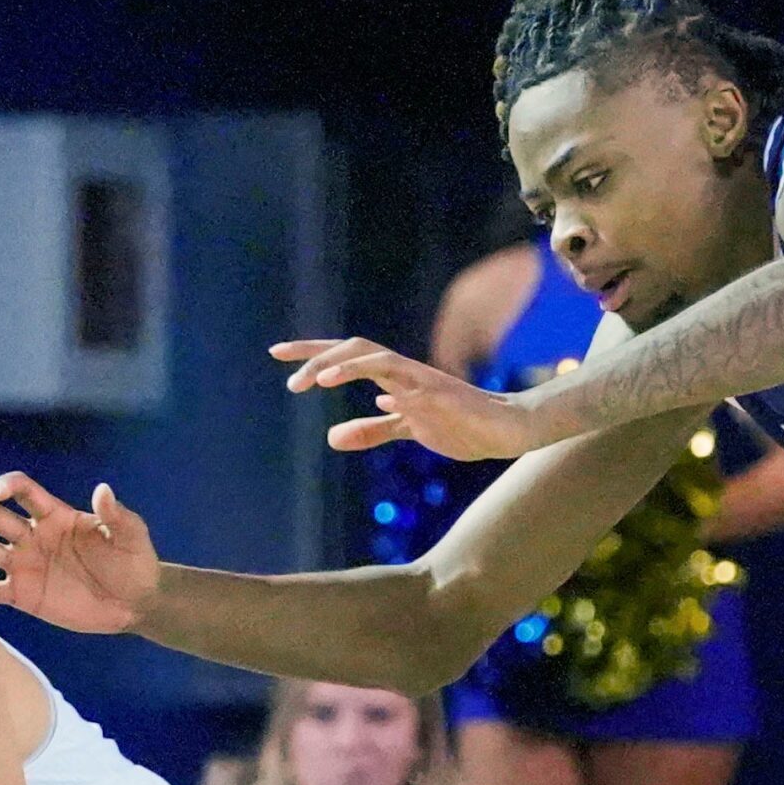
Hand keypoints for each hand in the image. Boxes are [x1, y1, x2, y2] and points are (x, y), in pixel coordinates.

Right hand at [0, 474, 159, 633]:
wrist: (135, 601)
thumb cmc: (135, 562)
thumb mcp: (131, 535)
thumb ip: (115, 515)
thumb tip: (103, 490)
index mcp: (55, 515)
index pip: (24, 493)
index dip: (9, 486)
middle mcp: (33, 536)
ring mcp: (24, 565)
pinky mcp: (22, 595)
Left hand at [271, 338, 544, 460]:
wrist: (504, 430)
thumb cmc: (460, 424)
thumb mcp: (407, 429)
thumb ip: (372, 430)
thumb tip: (332, 437)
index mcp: (393, 377)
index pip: (346, 356)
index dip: (312, 353)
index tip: (279, 356)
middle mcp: (402, 371)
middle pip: (353, 347)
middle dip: (316, 353)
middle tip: (284, 369)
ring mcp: (419, 378)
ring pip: (373, 356)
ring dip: (338, 364)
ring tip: (310, 380)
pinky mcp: (436, 392)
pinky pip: (400, 377)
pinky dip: (369, 376)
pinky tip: (345, 383)